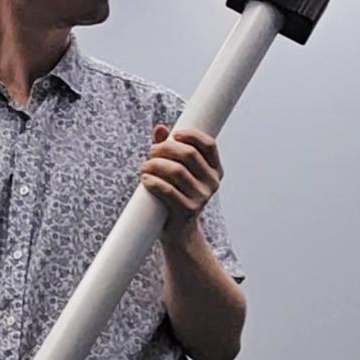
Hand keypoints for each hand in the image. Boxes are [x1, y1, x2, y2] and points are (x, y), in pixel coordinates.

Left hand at [141, 125, 222, 243]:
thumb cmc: (176, 196)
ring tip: (144, 167)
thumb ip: (170, 149)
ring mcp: (201, 197)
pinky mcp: (187, 210)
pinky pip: (167, 191)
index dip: (192, 135)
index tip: (174, 134)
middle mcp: (212, 183)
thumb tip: (160, 128)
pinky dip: (153, 182)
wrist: (179, 231)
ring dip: (155, 165)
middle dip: (165, 149)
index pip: (209, 145)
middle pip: (189, 155)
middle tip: (150, 152)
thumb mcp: (178, 172)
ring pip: (176, 171)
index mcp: (215, 170)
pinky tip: (145, 179)